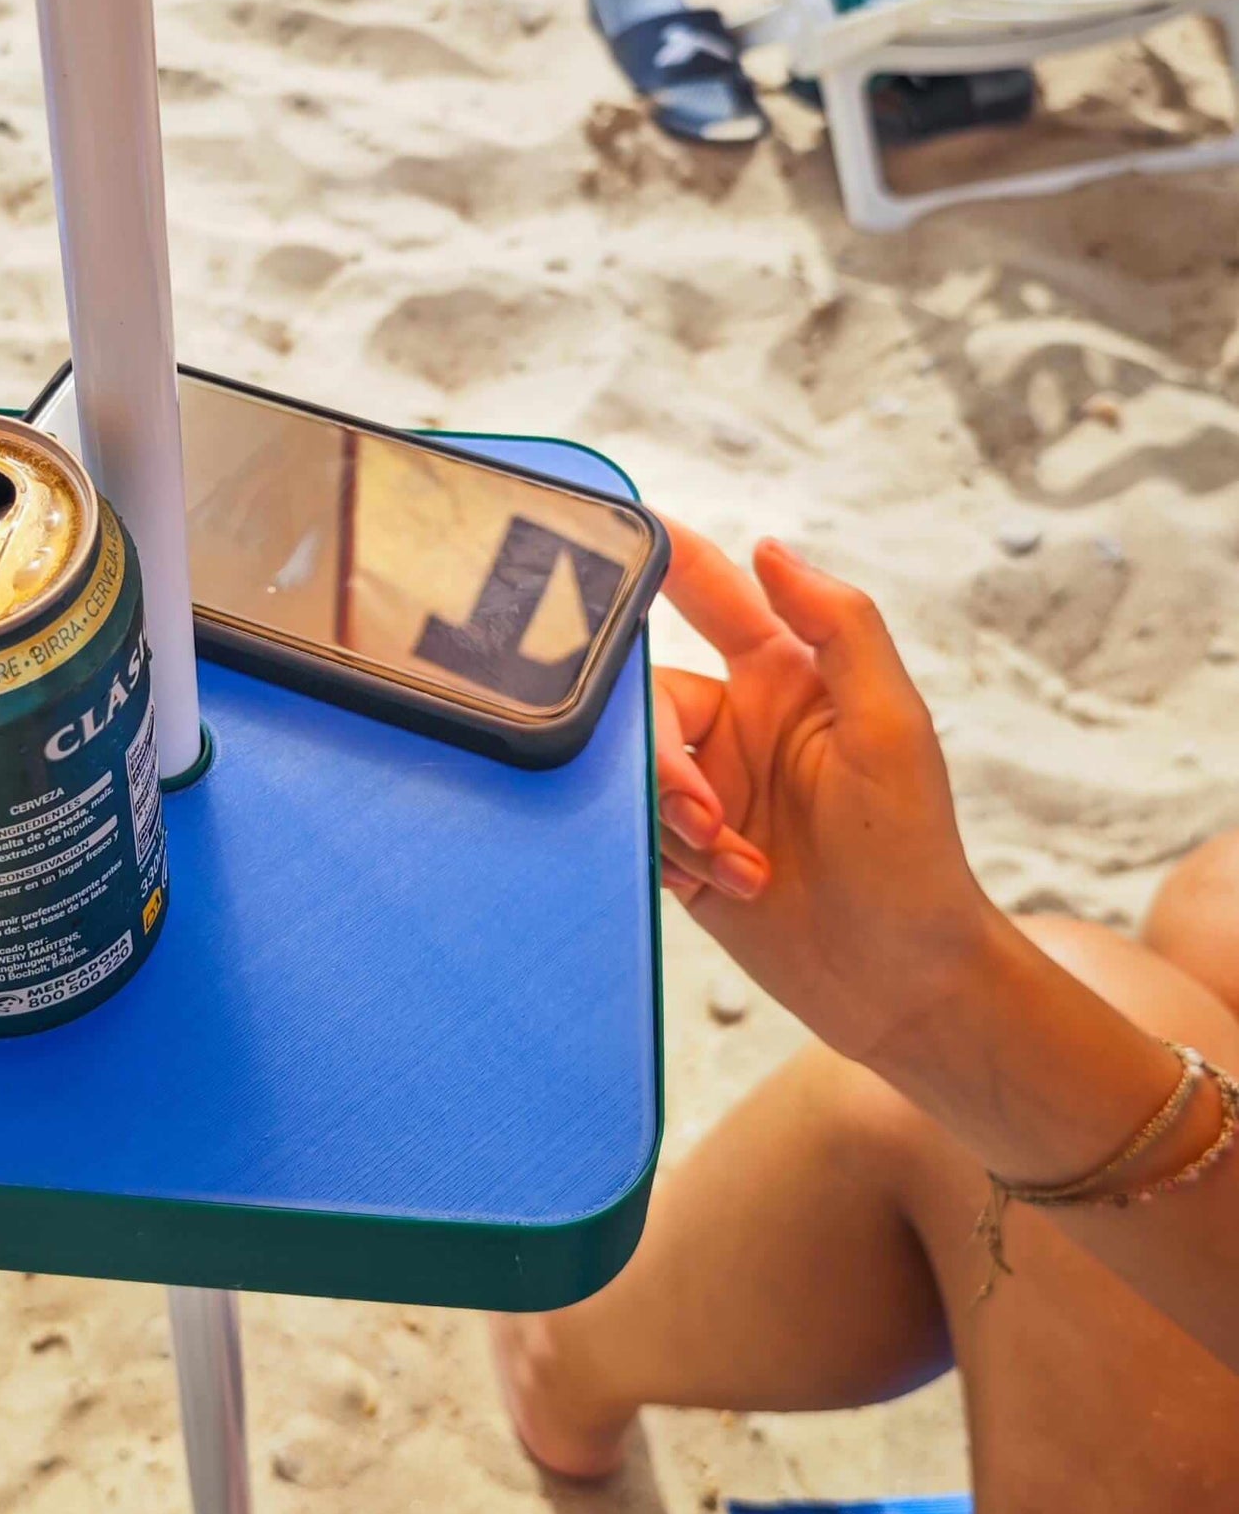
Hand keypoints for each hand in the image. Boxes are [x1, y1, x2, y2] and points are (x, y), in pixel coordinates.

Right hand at [649, 519, 997, 1063]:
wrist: (900, 985)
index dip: (657, 556)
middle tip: (706, 814)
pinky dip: (666, 858)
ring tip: (736, 865)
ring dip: (674, 820)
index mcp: (784, 677)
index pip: (709, 591)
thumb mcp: (891, 728)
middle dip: (662, 758)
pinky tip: (727, 888)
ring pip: (631, 769)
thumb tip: (771, 547)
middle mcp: (737, 723)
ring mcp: (707, 788)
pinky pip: (628, 828)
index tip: (598, 528)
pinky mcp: (682, 851)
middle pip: (646, 698)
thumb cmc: (914, 856)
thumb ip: (840, 628)